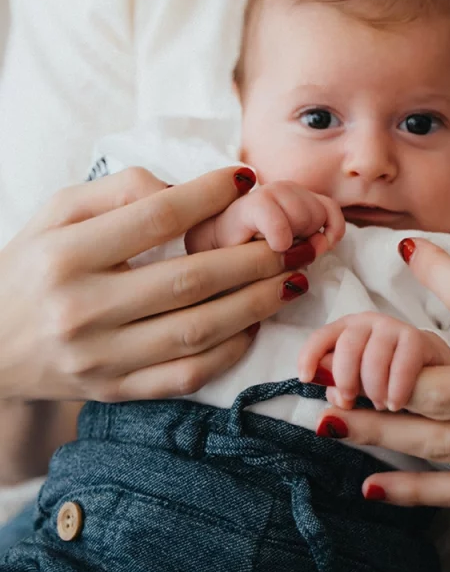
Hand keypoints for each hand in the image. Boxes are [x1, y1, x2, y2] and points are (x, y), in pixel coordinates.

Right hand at [0, 166, 322, 403]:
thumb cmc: (34, 263)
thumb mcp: (58, 211)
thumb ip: (120, 189)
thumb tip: (186, 188)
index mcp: (67, 254)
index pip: (156, 217)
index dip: (210, 195)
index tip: (247, 178)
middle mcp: (82, 309)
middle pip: (189, 280)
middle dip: (254, 256)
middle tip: (294, 238)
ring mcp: (99, 359)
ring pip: (197, 331)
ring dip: (256, 303)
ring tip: (293, 278)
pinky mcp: (112, 393)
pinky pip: (185, 376)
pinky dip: (229, 350)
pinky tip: (255, 323)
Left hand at [298, 312, 449, 412]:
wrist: (428, 369)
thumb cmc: (384, 379)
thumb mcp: (358, 388)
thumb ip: (341, 393)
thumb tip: (329, 403)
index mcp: (346, 331)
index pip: (321, 338)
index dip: (310, 355)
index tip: (306, 379)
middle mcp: (367, 322)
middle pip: (347, 346)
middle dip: (346, 379)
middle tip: (352, 402)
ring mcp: (392, 327)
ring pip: (374, 356)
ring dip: (373, 388)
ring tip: (380, 404)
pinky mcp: (417, 338)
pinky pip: (402, 363)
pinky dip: (396, 388)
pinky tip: (395, 403)